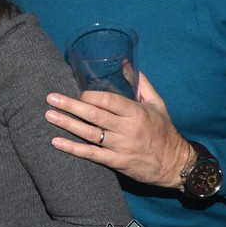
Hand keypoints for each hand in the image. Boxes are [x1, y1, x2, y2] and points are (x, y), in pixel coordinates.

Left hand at [45, 74, 194, 188]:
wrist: (175, 164)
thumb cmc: (164, 131)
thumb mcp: (157, 104)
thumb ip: (141, 83)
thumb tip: (126, 62)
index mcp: (136, 113)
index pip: (109, 101)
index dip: (90, 96)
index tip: (78, 93)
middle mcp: (127, 129)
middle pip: (94, 115)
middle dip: (71, 106)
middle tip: (51, 98)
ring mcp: (120, 147)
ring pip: (89, 134)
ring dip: (67, 124)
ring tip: (49, 115)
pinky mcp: (116, 162)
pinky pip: (91, 154)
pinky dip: (73, 148)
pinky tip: (56, 142)